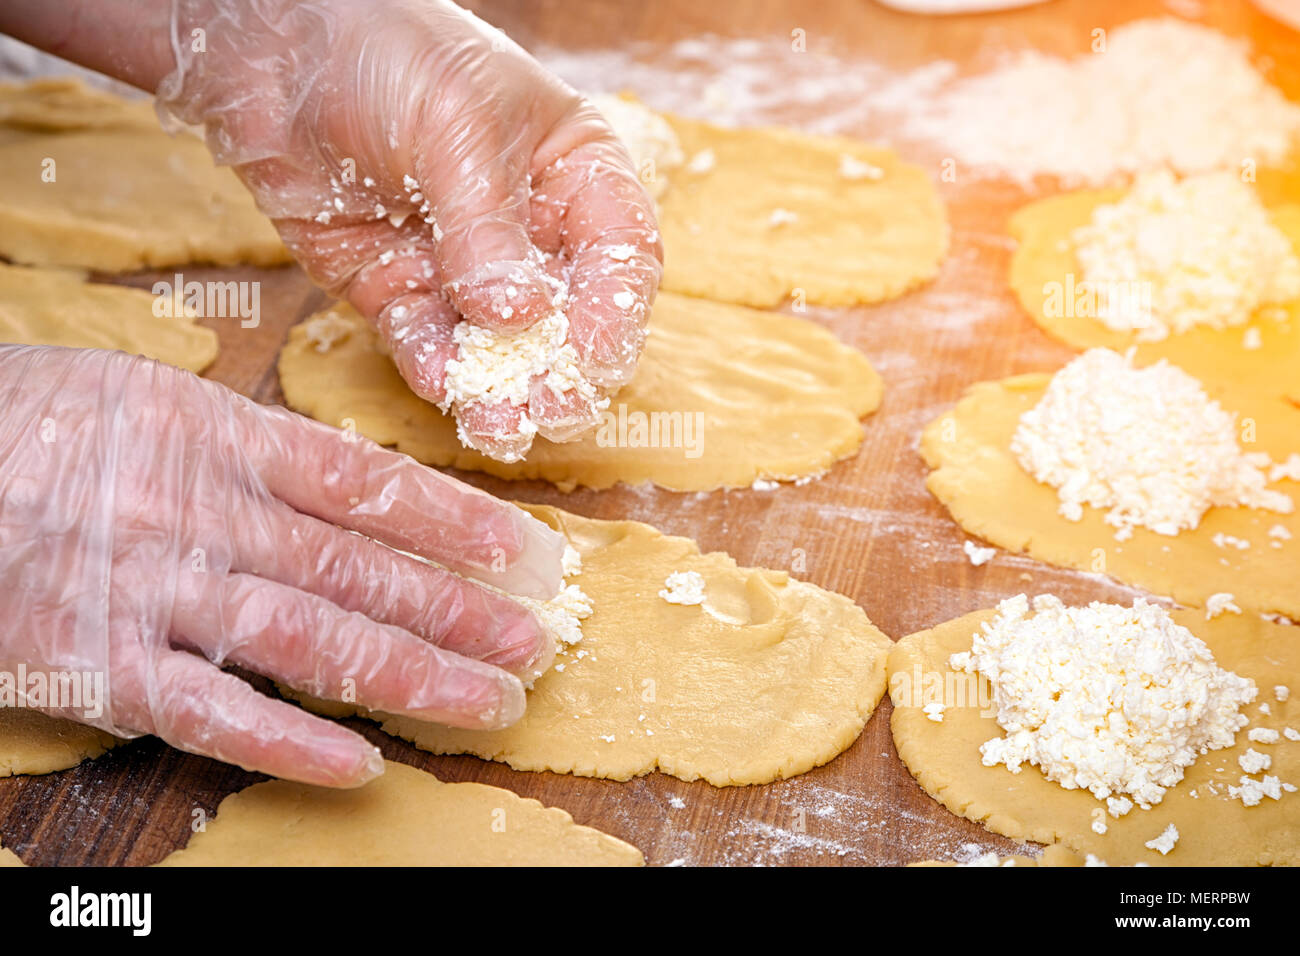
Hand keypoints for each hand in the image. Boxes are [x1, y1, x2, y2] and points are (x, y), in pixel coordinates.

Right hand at [0, 345, 564, 786]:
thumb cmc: (33, 422)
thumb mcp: (150, 396)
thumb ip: (250, 447)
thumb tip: (354, 491)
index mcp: (221, 437)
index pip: (370, 487)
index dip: (457, 523)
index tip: (525, 553)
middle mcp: (204, 514)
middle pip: (360, 570)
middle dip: (458, 611)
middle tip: (535, 643)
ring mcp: (153, 591)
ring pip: (308, 640)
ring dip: (408, 675)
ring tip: (487, 701)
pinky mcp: (97, 664)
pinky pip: (207, 712)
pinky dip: (285, 742)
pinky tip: (358, 766)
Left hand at [156, 0, 663, 460]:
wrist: (271, 47)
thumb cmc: (389, 51)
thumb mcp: (455, 128)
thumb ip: (486, 226)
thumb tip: (518, 313)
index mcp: (573, 175)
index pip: (620, 254)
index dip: (616, 309)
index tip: (597, 357)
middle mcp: (529, 231)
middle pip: (567, 317)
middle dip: (561, 366)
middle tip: (550, 408)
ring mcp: (463, 269)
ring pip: (498, 347)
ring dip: (499, 387)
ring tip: (496, 424)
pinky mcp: (400, 292)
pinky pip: (427, 344)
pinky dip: (434, 368)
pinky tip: (438, 380)